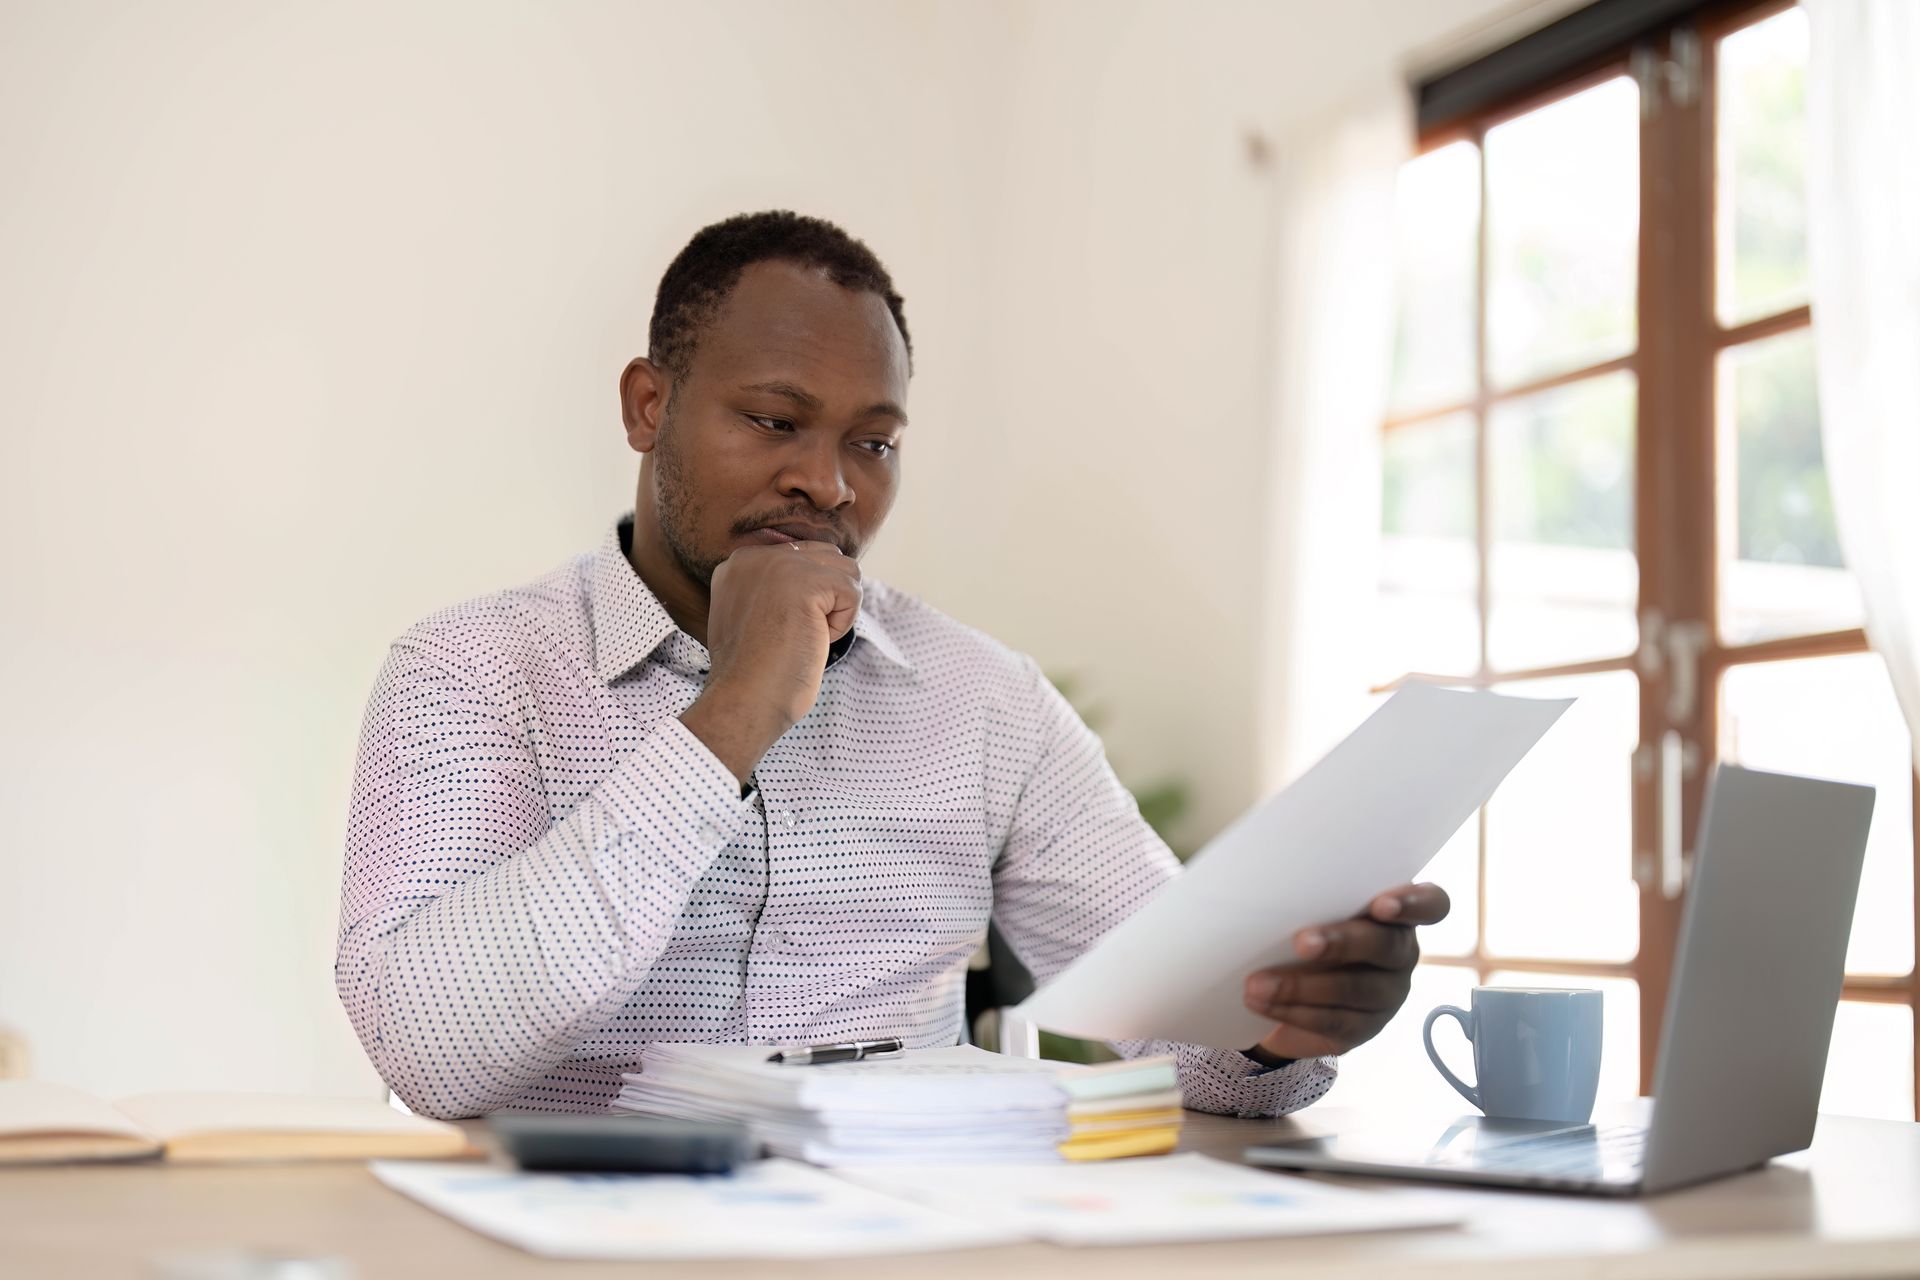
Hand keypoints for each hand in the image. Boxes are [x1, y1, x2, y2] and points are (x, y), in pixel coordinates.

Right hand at [680, 541, 860, 783]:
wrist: (745, 700)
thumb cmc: (752, 673)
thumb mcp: (750, 615)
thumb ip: (774, 589)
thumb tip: (820, 585)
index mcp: (740, 562)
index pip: (803, 557)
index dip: (808, 598)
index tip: (779, 630)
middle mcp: (756, 555)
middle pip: (828, 557)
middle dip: (827, 599)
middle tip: (796, 633)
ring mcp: (780, 564)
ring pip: (846, 570)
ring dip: (836, 610)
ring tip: (804, 635)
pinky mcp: (806, 583)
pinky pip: (852, 592)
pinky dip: (842, 623)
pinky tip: (813, 640)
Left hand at [1241, 882, 1449, 1060]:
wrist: (1289, 987)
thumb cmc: (1304, 927)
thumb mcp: (1310, 907)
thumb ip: (1310, 895)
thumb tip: (1270, 881)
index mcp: (1397, 913)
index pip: (1431, 904)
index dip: (1413, 904)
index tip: (1381, 905)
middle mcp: (1400, 953)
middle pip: (1386, 947)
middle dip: (1342, 944)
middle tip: (1301, 943)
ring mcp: (1387, 995)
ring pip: (1356, 990)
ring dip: (1303, 987)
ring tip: (1258, 985)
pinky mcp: (1363, 1028)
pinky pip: (1333, 1021)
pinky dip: (1293, 1011)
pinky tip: (1263, 1004)